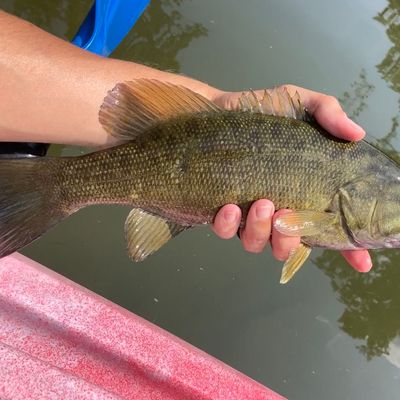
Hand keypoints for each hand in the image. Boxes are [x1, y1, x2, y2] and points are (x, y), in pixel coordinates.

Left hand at [211, 85, 371, 272]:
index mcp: (301, 191)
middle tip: (285, 214)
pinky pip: (226, 232)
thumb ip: (327, 114)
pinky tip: (230, 207)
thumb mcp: (298, 103)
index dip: (349, 249)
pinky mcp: (221, 212)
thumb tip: (357, 133)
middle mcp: (277, 208)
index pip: (328, 227)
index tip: (362, 262)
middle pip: (290, 245)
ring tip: (262, 205)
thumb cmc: (259, 110)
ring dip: (262, 231)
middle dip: (290, 240)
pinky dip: (229, 225)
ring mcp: (248, 213)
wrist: (215, 111)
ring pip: (258, 244)